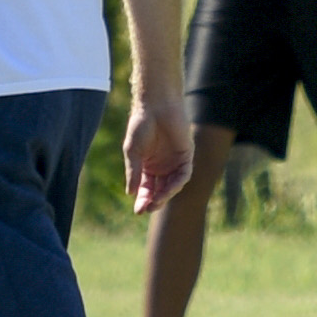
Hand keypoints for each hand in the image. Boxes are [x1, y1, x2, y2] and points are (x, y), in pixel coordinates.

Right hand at [121, 97, 192, 217]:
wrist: (156, 105)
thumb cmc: (141, 124)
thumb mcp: (132, 151)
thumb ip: (133, 171)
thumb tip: (130, 194)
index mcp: (148, 166)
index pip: (146, 188)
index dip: (142, 200)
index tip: (137, 211)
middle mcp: (162, 167)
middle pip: (159, 190)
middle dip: (154, 201)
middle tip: (147, 209)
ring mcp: (175, 162)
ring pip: (172, 186)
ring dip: (165, 196)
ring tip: (156, 203)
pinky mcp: (186, 156)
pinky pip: (183, 175)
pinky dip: (176, 184)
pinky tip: (168, 190)